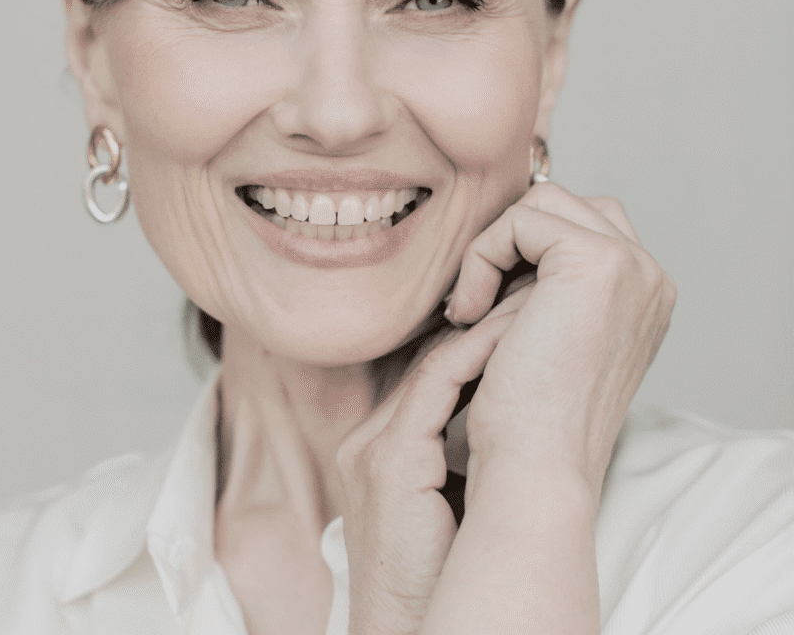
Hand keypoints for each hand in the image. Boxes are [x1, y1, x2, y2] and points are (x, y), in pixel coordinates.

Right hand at [336, 285, 531, 634]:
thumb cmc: (437, 580)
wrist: (416, 634)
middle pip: (427, 361)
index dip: (474, 343)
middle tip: (528, 296)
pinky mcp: (388, 460)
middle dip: (481, 325)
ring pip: (432, 364)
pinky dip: (475, 357)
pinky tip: (511, 336)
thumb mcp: (447, 505)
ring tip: (528, 305)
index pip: (429, 378)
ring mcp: (373, 447)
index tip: (520, 318)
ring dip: (484, 330)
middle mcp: (369, 439)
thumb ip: (458, 456)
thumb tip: (507, 421)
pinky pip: (435, 387)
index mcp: (381, 449)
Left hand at [446, 183, 675, 503]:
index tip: (486, 305)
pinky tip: (469, 312)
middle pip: (562, 203)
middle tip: (475, 301)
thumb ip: (543, 284)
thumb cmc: (525, 416)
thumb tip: (502, 236)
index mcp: (643, 294)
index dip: (519, 250)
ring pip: (540, 202)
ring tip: (470, 309)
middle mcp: (649, 276)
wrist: (534, 466)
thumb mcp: (544, 333)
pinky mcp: (596, 261)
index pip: (575, 223)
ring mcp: (631, 266)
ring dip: (491, 248)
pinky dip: (480, 257)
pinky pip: (519, 218)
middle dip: (508, 240)